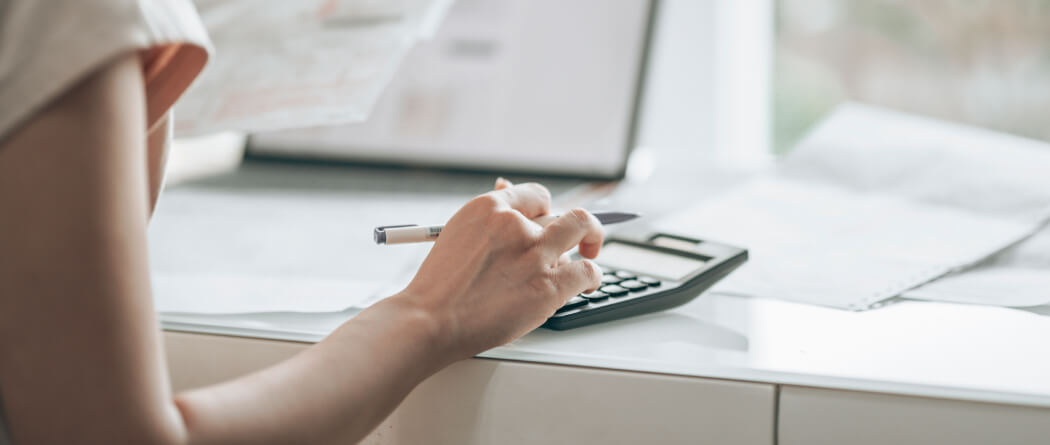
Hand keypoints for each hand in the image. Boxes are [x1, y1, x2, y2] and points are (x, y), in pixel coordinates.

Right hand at [396, 179, 603, 358]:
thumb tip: (507, 187)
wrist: (430, 320)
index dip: (546, 211)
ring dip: (584, 247)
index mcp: (490, 208)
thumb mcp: (457, 234)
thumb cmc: (440, 285)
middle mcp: (516, 225)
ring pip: (581, 232)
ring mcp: (535, 254)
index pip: (537, 196)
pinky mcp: (549, 286)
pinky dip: (593, 276)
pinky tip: (587, 283)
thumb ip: (489, 216)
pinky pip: (589, 270)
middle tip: (578, 239)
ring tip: (580, 261)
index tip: (549, 222)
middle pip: (563, 212)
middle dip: (573, 226)